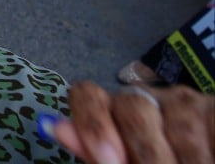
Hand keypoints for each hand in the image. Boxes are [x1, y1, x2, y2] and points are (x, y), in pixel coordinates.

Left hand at [48, 82, 213, 163]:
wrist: (200, 161)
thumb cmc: (154, 161)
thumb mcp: (120, 163)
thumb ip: (94, 152)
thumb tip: (53, 127)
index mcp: (111, 113)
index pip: (87, 95)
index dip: (94, 123)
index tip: (107, 160)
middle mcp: (144, 101)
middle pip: (132, 108)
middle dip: (145, 154)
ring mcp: (183, 104)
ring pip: (178, 127)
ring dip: (184, 163)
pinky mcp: (214, 110)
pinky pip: (211, 128)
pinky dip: (208, 155)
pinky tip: (207, 162)